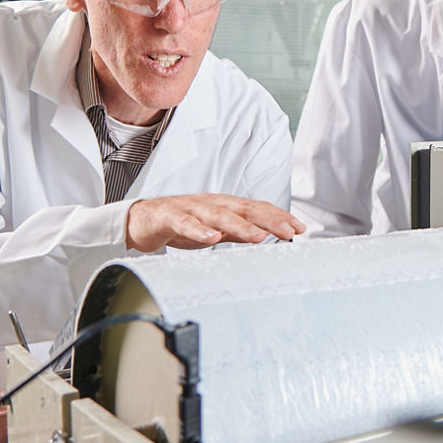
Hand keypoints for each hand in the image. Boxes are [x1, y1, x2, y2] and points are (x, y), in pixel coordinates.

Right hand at [126, 194, 306, 251]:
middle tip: (289, 232)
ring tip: (258, 236)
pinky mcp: (170, 217)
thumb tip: (267, 236)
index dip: (279, 217)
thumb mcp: (217, 230)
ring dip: (240, 226)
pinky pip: (185, 223)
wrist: (142, 219)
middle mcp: (212, 204)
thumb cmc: (182, 223)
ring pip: (218, 215)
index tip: (300, 229)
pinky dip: (199, 231)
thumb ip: (240, 232)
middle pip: (244, 209)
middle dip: (269, 220)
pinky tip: (212, 239)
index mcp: (226, 206)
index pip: (258, 209)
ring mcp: (192, 208)